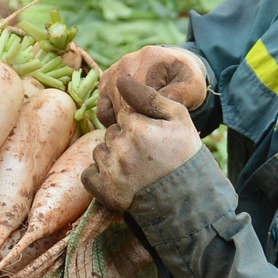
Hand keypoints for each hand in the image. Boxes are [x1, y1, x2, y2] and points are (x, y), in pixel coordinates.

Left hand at [83, 73, 202, 212]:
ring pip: (100, 152)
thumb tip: (121, 79)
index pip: (123, 115)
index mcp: (137, 126)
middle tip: (146, 155)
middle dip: (124, 140)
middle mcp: (121, 147)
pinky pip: (89, 175)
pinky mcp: (105, 191)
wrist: (188, 198)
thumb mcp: (178, 117)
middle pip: (111, 133)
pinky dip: (100, 176)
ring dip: (112, 157)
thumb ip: (148, 96)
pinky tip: (120, 179)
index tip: (151, 137)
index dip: (137, 124)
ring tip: (136, 168)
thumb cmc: (184, 155)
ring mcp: (111, 170)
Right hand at [96, 45, 206, 126]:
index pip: (143, 99)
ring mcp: (113, 72)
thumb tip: (157, 108)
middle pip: (126, 107)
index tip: (161, 129)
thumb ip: (180, 96)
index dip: (151, 120)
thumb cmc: (185, 79)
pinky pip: (103, 112)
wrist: (175, 66)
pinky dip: (114, 122)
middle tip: (153, 134)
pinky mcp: (104, 83)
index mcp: (150, 59)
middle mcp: (127, 62)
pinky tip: (131, 123)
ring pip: (113, 111)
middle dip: (139, 125)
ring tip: (145, 128)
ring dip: (127, 124)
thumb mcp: (193, 87)